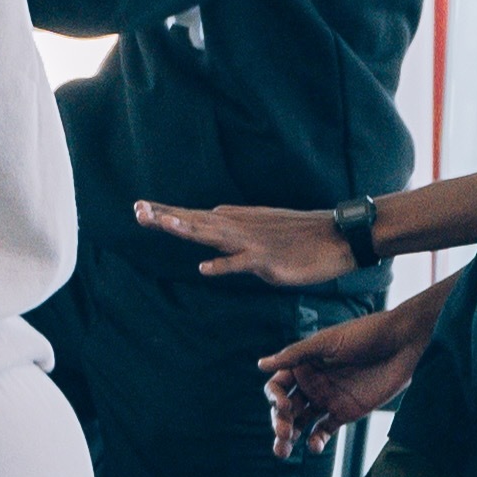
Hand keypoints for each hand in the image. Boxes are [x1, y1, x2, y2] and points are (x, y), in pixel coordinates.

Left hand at [135, 198, 370, 286]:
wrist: (338, 237)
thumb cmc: (302, 236)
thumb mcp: (263, 226)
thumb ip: (236, 225)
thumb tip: (214, 217)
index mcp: (237, 221)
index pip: (195, 216)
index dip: (167, 214)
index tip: (140, 208)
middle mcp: (240, 228)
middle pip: (196, 222)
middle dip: (166, 217)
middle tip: (138, 210)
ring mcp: (253, 243)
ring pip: (214, 236)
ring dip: (188, 230)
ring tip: (162, 223)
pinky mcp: (268, 261)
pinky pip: (241, 264)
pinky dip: (223, 265)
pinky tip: (203, 268)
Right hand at [259, 300, 430, 452]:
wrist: (401, 344)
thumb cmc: (364, 334)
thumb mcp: (327, 342)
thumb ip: (296, 355)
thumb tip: (260, 365)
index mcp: (303, 364)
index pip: (278, 386)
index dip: (275, 398)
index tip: (283, 405)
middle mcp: (312, 383)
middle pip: (286, 408)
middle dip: (279, 422)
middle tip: (282, 435)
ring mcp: (328, 398)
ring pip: (301, 422)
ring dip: (290, 436)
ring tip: (283, 450)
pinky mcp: (346, 412)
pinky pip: (325, 430)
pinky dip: (317, 440)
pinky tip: (313, 447)